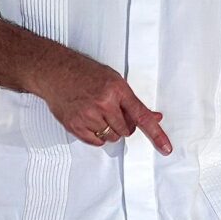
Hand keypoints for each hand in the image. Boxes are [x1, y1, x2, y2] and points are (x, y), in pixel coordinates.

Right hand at [29, 48, 171, 152]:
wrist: (55, 72)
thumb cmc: (84, 73)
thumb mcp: (114, 81)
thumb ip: (133, 103)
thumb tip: (155, 117)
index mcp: (116, 89)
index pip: (142, 116)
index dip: (156, 134)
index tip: (166, 147)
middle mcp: (103, 103)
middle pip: (127, 131)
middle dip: (123, 125)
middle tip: (112, 112)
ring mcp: (88, 116)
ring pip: (112, 138)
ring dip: (109, 130)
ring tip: (97, 113)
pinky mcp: (75, 125)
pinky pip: (96, 142)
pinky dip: (96, 136)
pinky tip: (89, 120)